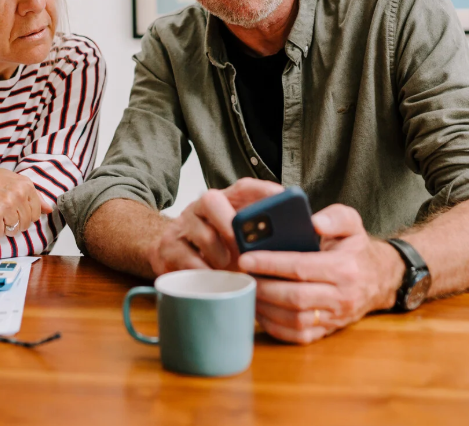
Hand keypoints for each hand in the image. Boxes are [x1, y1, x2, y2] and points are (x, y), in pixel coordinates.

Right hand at [0, 166, 52, 237]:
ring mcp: (7, 204)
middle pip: (26, 223)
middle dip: (13, 223)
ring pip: (14, 230)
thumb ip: (30, 194)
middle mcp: (18, 193)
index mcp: (25, 184)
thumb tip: (49, 209)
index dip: (24, 216)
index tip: (12, 211)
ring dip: (2, 227)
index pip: (36, 212)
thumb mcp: (8, 180)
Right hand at [147, 178, 283, 274]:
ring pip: (202, 233)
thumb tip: (300, 239)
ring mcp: (183, 226)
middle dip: (231, 223)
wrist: (170, 255)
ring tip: (231, 271)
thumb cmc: (215, 248)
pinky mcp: (168, 248)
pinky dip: (205, 273)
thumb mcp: (239, 238)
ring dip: (221, 256)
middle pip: (211, 200)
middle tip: (246, 246)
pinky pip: (187, 259)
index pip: (244, 188)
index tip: (283, 197)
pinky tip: (215, 281)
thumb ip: (263, 235)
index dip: (263, 190)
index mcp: (224, 201)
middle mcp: (201, 208)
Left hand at [237, 204, 403, 343]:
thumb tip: (313, 222)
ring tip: (246, 291)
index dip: (270, 264)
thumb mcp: (352, 222)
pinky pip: (299, 336)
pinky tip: (260, 310)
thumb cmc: (356, 248)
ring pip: (295, 320)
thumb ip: (335, 217)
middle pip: (295, 297)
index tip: (245, 259)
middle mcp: (342, 296)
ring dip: (265, 308)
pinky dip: (275, 326)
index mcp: (345, 268)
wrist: (379, 278)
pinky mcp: (328, 331)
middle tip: (240, 276)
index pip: (301, 267)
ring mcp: (335, 317)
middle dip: (262, 287)